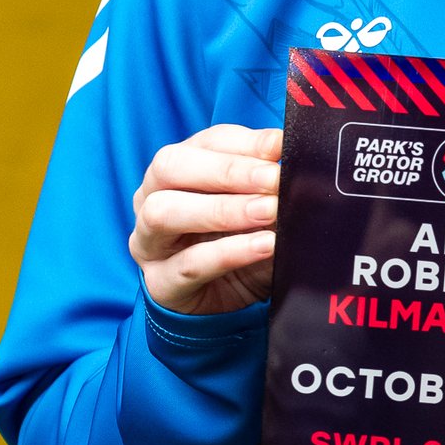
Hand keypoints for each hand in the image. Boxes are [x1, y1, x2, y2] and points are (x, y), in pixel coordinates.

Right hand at [129, 125, 281, 315]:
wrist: (223, 302)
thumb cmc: (239, 239)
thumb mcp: (258, 204)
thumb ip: (269, 179)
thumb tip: (296, 154)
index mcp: (178, 169)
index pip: (205, 142)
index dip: (246, 142)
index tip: (282, 146)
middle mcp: (152, 197)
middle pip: (171, 167)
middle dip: (228, 170)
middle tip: (273, 179)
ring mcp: (149, 241)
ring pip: (164, 213)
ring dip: (222, 209)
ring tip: (268, 212)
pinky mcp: (160, 282)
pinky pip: (189, 264)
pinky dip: (230, 252)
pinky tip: (264, 246)